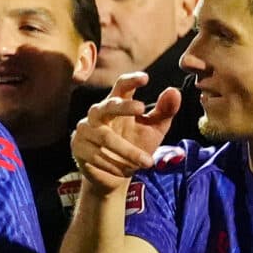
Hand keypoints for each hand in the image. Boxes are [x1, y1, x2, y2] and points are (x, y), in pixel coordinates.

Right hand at [71, 72, 180, 195]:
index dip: (131, 81)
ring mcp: (85, 130)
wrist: (115, 174)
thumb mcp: (154, 129)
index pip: (120, 87)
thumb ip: (164, 111)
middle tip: (143, 108)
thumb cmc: (135, 145)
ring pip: (105, 137)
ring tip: (148, 162)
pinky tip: (126, 172)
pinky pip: (97, 155)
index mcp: (116, 104)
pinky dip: (115, 165)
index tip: (145, 78)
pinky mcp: (78, 147)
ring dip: (128, 151)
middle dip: (123, 106)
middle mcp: (97, 113)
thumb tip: (174, 91)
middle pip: (107, 106)